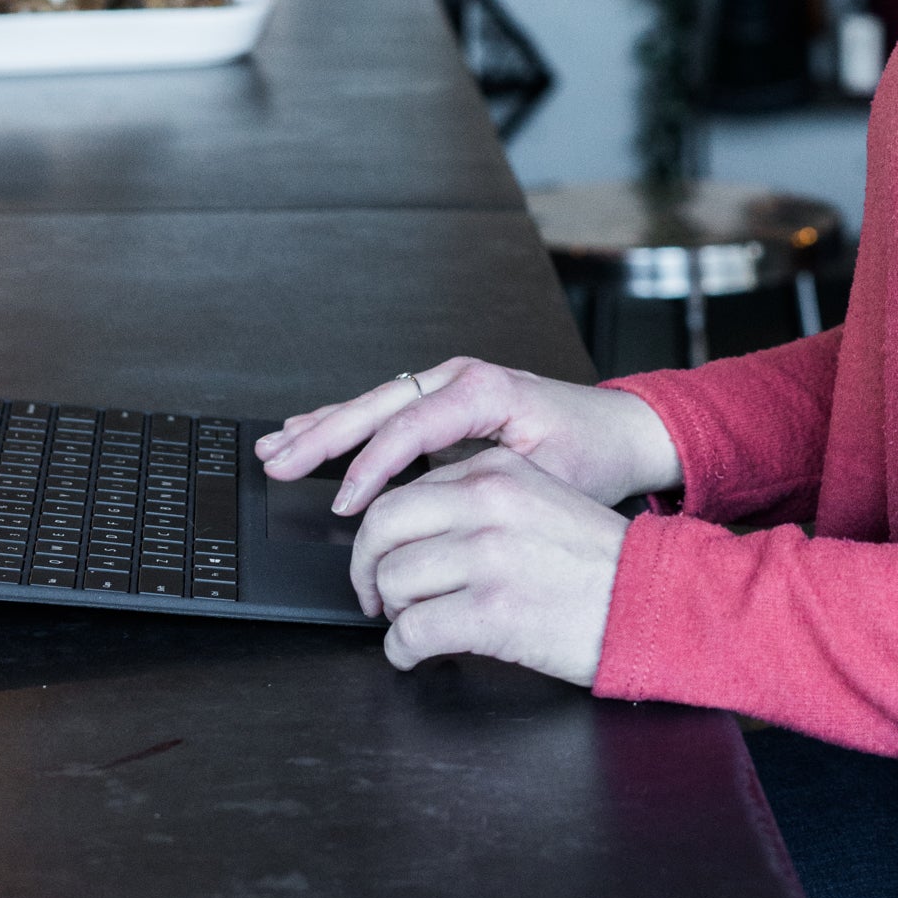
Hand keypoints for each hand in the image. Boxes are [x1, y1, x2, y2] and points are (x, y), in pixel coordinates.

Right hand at [255, 357, 680, 515]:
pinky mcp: (445, 401)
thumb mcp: (548, 478)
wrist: (619, 431)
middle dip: (325, 435)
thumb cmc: (591, 455)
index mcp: (484, 390)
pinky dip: (346, 423)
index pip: (411, 426)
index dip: (372, 467)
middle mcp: (461, 378)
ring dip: (324, 426)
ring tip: (278, 445)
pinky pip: (386, 410)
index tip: (345, 504)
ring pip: (374, 402)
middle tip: (279, 462)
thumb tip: (438, 519)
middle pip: (379, 405)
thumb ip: (490, 489)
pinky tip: (312, 434)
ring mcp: (449, 384)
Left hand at [346, 446, 627, 680]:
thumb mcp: (539, 500)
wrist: (652, 600)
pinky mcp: (489, 612)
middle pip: (381, 527)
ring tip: (413, 627)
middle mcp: (487, 502)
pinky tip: (418, 656)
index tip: (383, 558)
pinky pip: (411, 633)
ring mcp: (487, 556)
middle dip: (366, 569)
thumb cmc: (599, 563)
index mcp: (497, 469)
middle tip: (374, 596)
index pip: (404, 491)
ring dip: (393, 615)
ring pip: (392, 582)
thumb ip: (480, 501)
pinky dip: (403, 653)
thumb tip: (417, 531)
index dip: (382, 535)